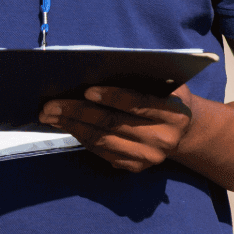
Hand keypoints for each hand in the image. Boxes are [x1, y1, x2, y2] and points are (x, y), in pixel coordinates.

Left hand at [39, 85, 196, 171]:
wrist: (184, 131)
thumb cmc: (166, 97)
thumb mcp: (166, 84)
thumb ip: (142, 77)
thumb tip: (97, 66)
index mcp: (174, 113)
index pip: (139, 103)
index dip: (113, 96)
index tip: (87, 90)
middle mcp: (164, 138)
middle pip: (114, 124)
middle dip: (78, 112)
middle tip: (51, 104)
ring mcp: (149, 157)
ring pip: (103, 140)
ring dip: (72, 126)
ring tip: (49, 114)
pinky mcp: (135, 167)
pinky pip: (101, 151)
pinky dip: (79, 136)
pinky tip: (64, 125)